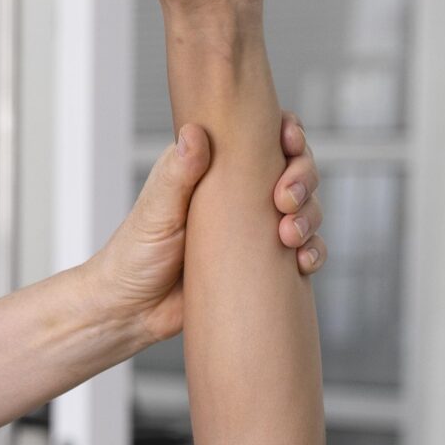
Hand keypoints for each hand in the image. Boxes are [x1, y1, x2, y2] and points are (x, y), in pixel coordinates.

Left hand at [85, 115, 326, 344]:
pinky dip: (313, 251)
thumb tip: (195, 132)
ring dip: (310, 216)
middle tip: (285, 199)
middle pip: (294, 169)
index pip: (262, 137)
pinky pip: (304, 250)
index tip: (289, 141)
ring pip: (305, 209)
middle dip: (303, 178)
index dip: (287, 132)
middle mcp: (240, 192)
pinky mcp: (263, 261)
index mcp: (214, 167)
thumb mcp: (155, 211)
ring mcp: (254, 227)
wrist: (131, 312)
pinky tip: (303, 262)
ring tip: (289, 235)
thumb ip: (177, 173)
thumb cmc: (134, 255)